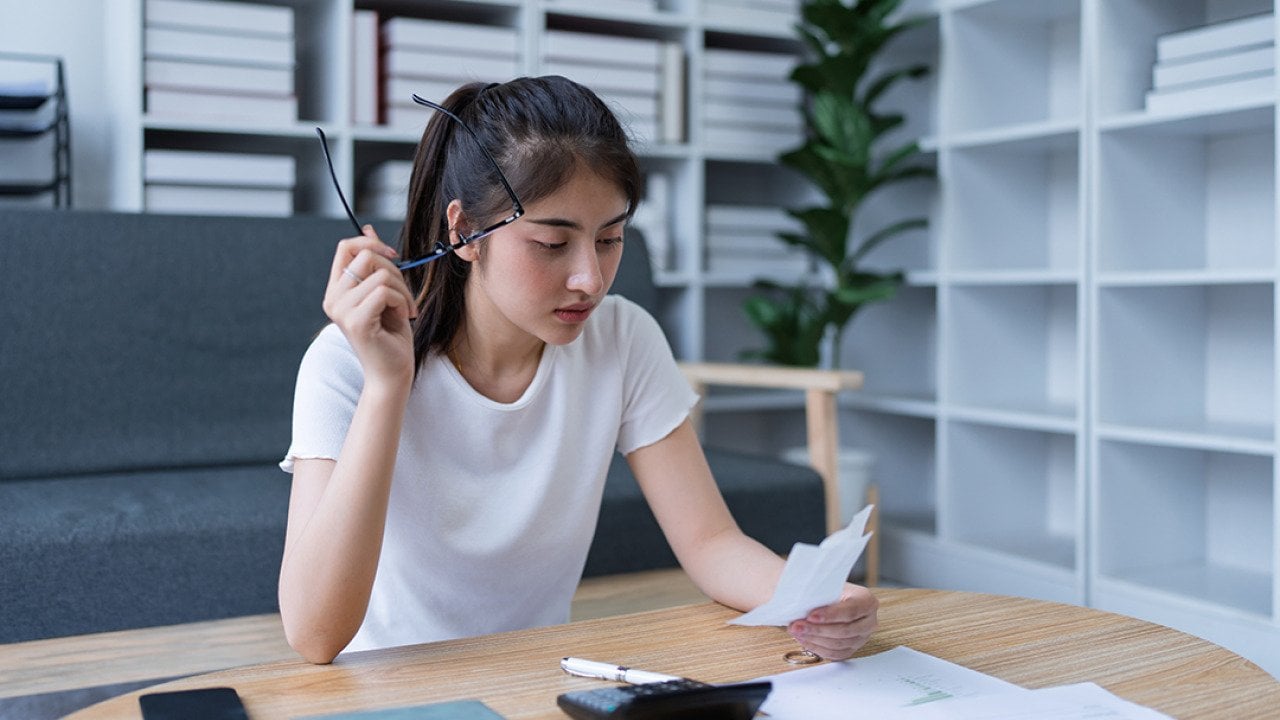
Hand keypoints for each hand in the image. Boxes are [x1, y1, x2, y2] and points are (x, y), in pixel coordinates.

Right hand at [322, 226, 416, 387]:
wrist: (392, 373)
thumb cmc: (391, 336)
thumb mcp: (384, 293)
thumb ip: (374, 265)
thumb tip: (368, 228)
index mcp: (336, 290)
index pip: (345, 247)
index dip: (371, 242)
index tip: (394, 255)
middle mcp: (333, 299)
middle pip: (365, 255)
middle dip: (395, 270)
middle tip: (404, 296)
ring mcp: (341, 311)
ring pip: (379, 273)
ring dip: (402, 289)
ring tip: (405, 310)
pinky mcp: (355, 322)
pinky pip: (384, 291)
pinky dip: (402, 301)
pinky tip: (403, 318)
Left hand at [787, 583, 878, 660]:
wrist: (834, 598)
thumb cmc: (831, 589)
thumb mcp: (828, 585)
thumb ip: (820, 591)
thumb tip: (802, 600)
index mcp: (867, 601)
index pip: (851, 611)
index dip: (830, 615)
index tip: (811, 616)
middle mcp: (869, 621)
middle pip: (845, 631)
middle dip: (818, 630)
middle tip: (797, 626)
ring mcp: (862, 637)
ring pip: (839, 644)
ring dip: (814, 640)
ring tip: (797, 632)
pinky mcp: (852, 648)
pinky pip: (835, 654)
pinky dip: (818, 648)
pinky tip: (804, 640)